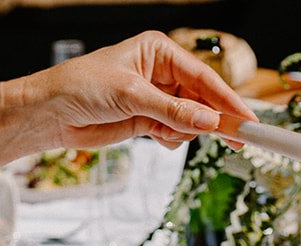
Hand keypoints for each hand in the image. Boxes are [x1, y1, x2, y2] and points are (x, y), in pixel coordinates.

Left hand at [29, 32, 255, 150]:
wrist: (51, 113)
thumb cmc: (81, 88)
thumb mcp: (130, 96)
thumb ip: (172, 111)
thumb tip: (209, 123)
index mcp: (159, 51)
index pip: (204, 77)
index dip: (229, 100)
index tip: (249, 120)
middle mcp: (161, 72)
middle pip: (203, 99)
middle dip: (213, 119)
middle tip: (238, 139)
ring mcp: (156, 98)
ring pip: (191, 120)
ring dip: (183, 131)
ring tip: (161, 131)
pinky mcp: (148, 120)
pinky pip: (175, 133)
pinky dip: (171, 139)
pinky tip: (153, 136)